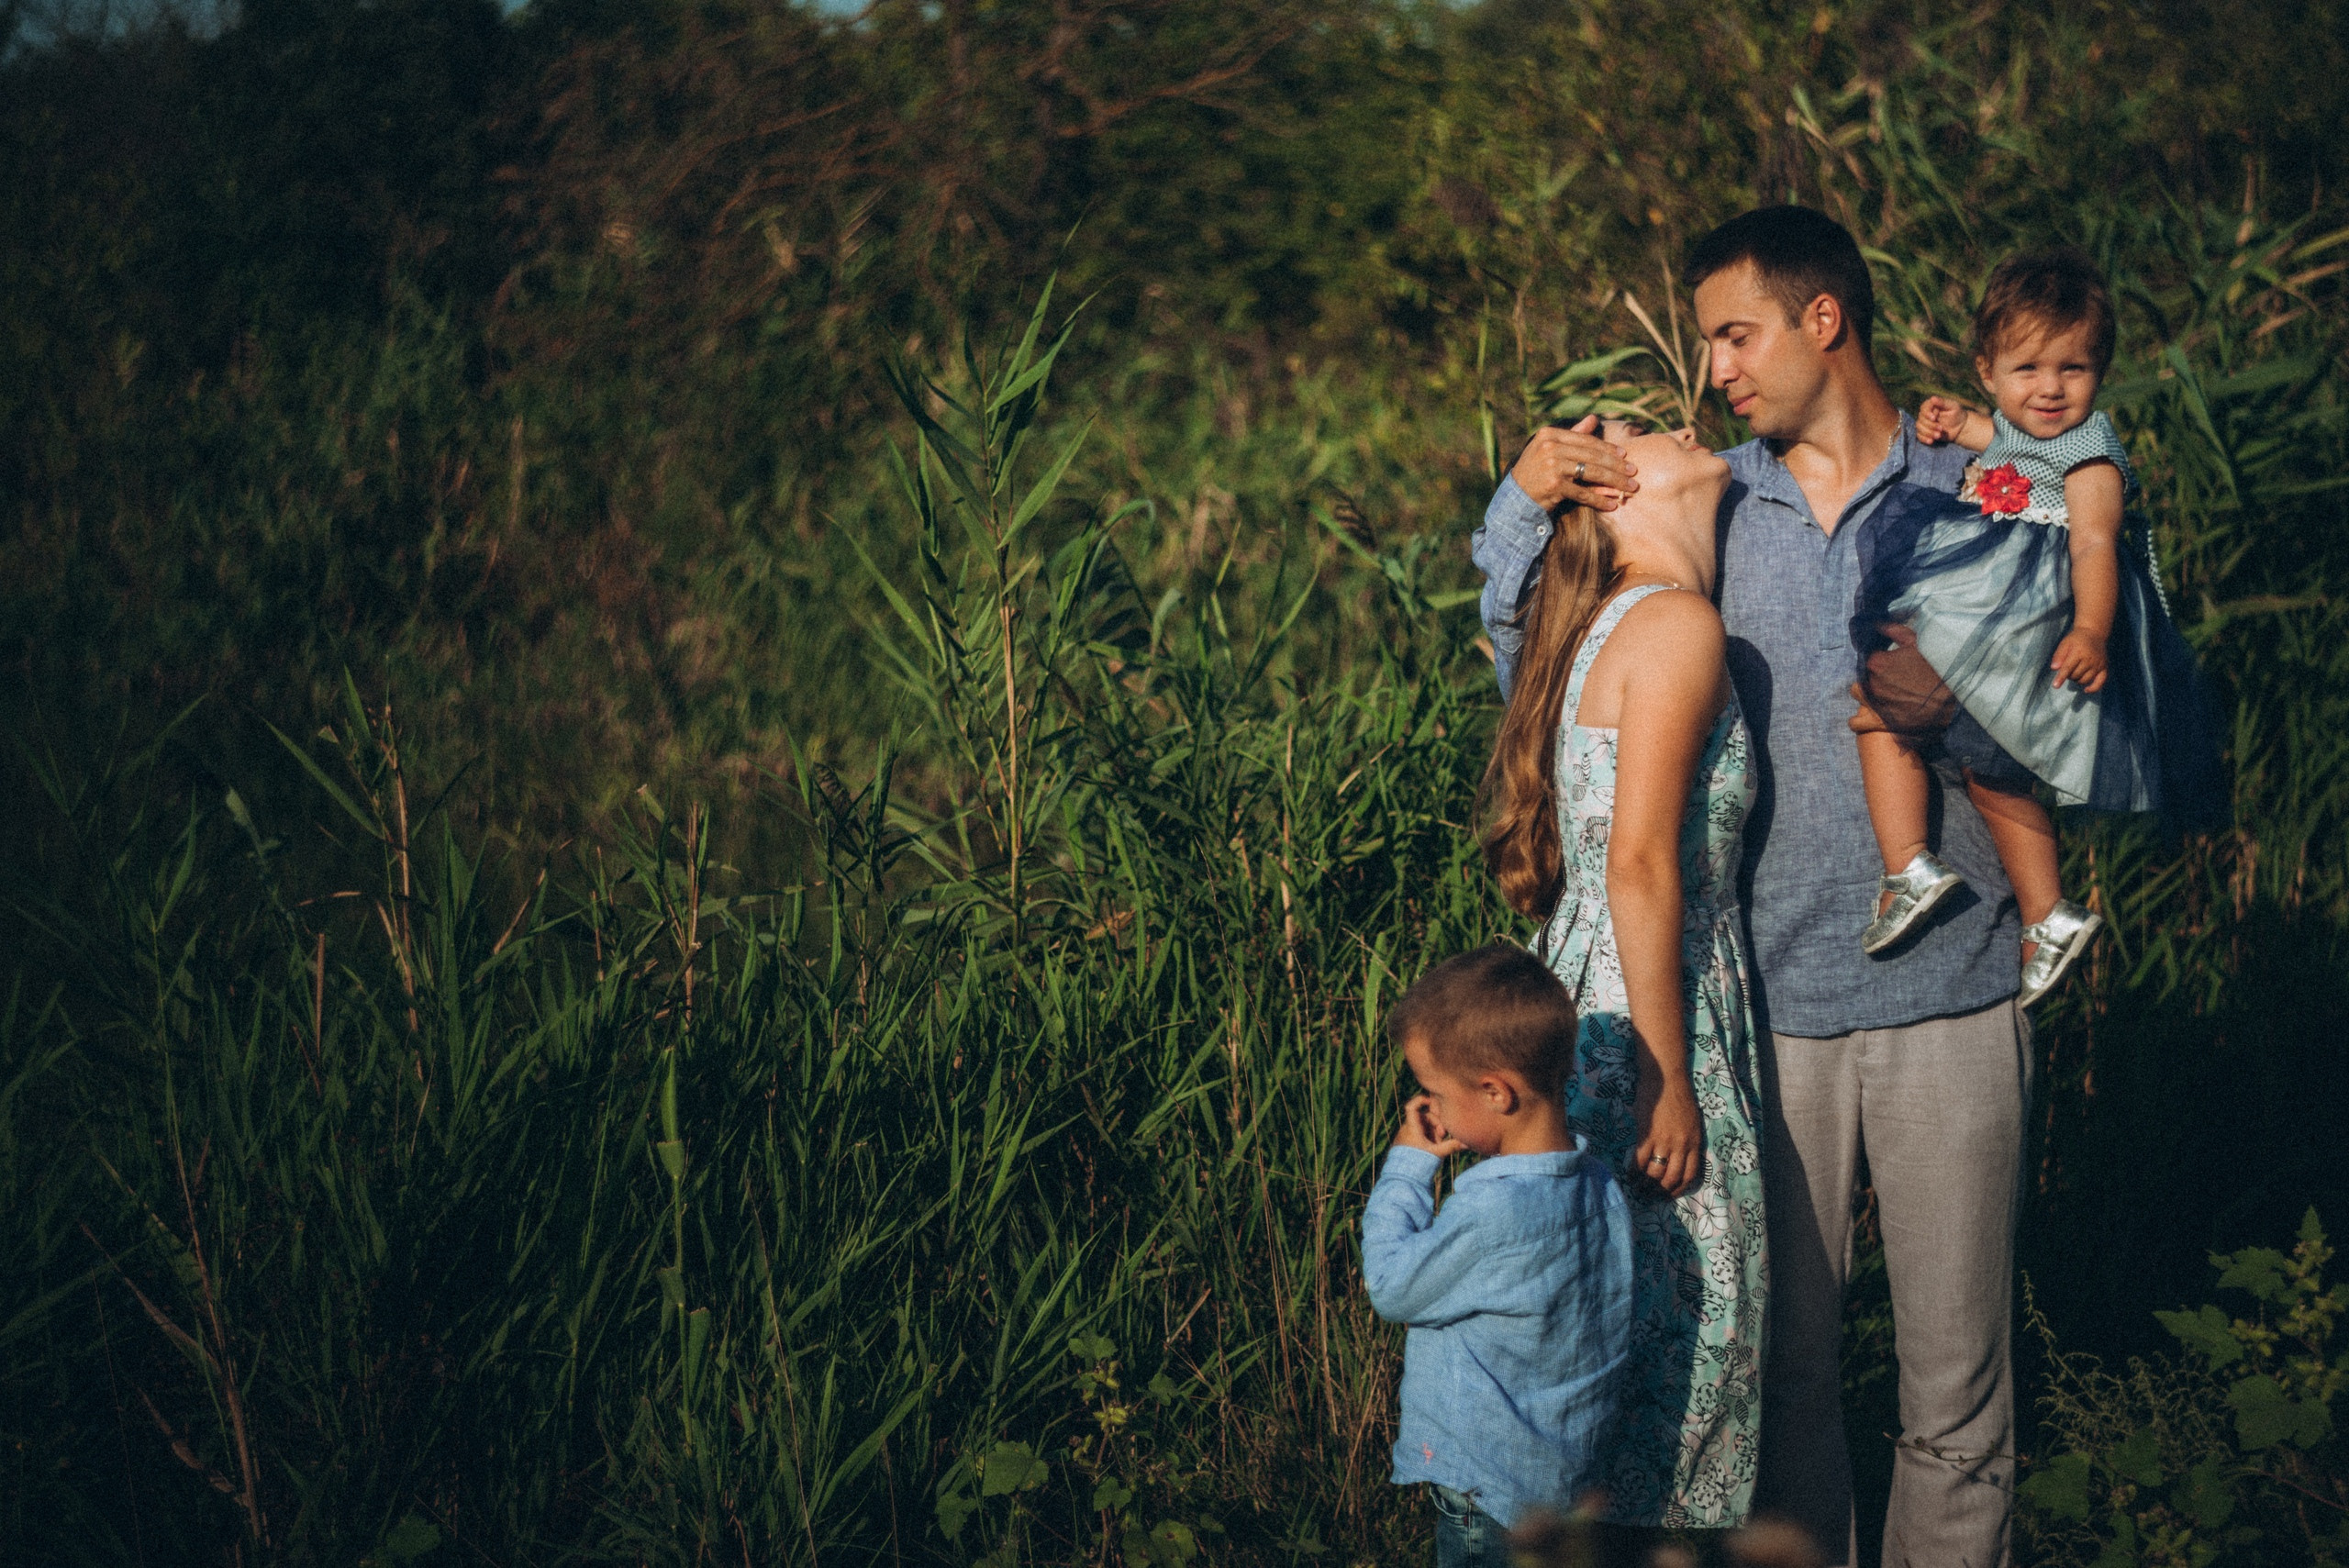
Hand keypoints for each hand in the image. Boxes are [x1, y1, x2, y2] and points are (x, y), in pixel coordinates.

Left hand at [1394, 1095, 1466, 1157]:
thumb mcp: (1437, 1153)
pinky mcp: (1407, 1143)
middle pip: (1424, 1117)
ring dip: (1433, 1132)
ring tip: (1438, 1144)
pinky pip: (1419, 1135)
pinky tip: (1433, 1148)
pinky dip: (1428, 1138)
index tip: (1432, 1102)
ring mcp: (1406, 1136)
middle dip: (1436, 1124)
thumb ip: (1452, 1146)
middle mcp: (1407, 1129)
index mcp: (1412, 1127)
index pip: (1412, 1106)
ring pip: (1423, 1127)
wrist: (1404, 1178)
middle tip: (1442, 1135)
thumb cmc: (1419, 1164)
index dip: (1421, 1100)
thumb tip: (1468, 1143)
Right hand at [1510, 416, 1638, 512]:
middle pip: (1592, 456)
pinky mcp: (1553, 485)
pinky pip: (1583, 493)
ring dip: (1614, 482)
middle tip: (1634, 474)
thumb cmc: (1535, 473)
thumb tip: (1593, 418)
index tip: (1625, 456)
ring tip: (1630, 489)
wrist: (1515, 500)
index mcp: (1549, 434)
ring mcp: (1551, 465)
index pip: (1586, 440)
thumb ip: (1572, 434)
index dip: (1608, 448)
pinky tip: (1612, 505)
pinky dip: (1599, 500)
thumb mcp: (1550, 450)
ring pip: (1592, 473)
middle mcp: (1549, 447)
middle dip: (1616, 466)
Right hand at [1631, 1068, 1702, 1198]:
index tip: (1670, 1194)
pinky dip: (1634, 1170)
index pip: (1690, 1175)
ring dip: (1646, 1183)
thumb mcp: (1692, 1122)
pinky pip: (1640, 1160)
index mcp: (1694, 1142)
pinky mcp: (1647, 1134)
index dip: (1679, 1188)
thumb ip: (1687, 1140)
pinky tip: (1630, 1173)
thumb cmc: (1679, 1096)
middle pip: (1672, 1177)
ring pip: (1655, 1172)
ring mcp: (1664, 1141)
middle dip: (1661, 1190)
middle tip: (1651, 1195)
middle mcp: (1681, 1145)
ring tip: (1638, 1187)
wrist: (1665, 1078)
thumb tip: (1679, 1158)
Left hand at [1857, 622, 1957, 734]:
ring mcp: (1875, 705)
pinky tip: (1868, 717)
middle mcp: (1872, 684)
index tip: (1889, 662)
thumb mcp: (1917, 642)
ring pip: (1858, 696)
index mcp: (1877, 663)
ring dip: (1866, 694)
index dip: (1878, 659)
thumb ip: (1894, 630)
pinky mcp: (1881, 722)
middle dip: (1872, 677)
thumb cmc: (1937, 666)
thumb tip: (1877, 624)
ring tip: (1882, 695)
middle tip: (1891, 678)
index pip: (1866, 658)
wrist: (1956, 696)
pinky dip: (1860, 720)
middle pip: (1862, 677)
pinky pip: (1857, 723)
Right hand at [1916, 395, 1970, 445]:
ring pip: (1919, 428)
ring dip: (1928, 432)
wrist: (1961, 427)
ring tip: (1939, 435)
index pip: (1923, 408)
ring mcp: (1924, 424)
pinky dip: (1924, 439)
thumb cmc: (1957, 414)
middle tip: (1941, 428)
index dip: (1926, 413)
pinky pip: (1919, 436)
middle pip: (1921, 419)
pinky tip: (1931, 441)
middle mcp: (1926, 414)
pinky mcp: (1925, 433)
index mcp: (1932, 406)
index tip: (1934, 418)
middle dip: (1930, 425)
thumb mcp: (1953, 406)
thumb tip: (1932, 398)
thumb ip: (1943, 402)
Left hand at [2050, 628, 2108, 692]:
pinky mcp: (2104, 667)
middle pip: (2075, 676)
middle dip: (2068, 675)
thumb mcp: (2064, 644)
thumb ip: (2058, 656)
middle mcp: (2091, 659)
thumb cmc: (2076, 639)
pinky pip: (2100, 682)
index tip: (2055, 685)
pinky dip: (2093, 688)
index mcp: (2079, 652)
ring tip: (2075, 671)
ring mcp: (2098, 664)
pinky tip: (2086, 690)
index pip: (2068, 668)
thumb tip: (2054, 668)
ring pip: (2084, 680)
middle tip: (2068, 667)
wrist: (2094, 633)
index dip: (2061, 677)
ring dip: (2077, 679)